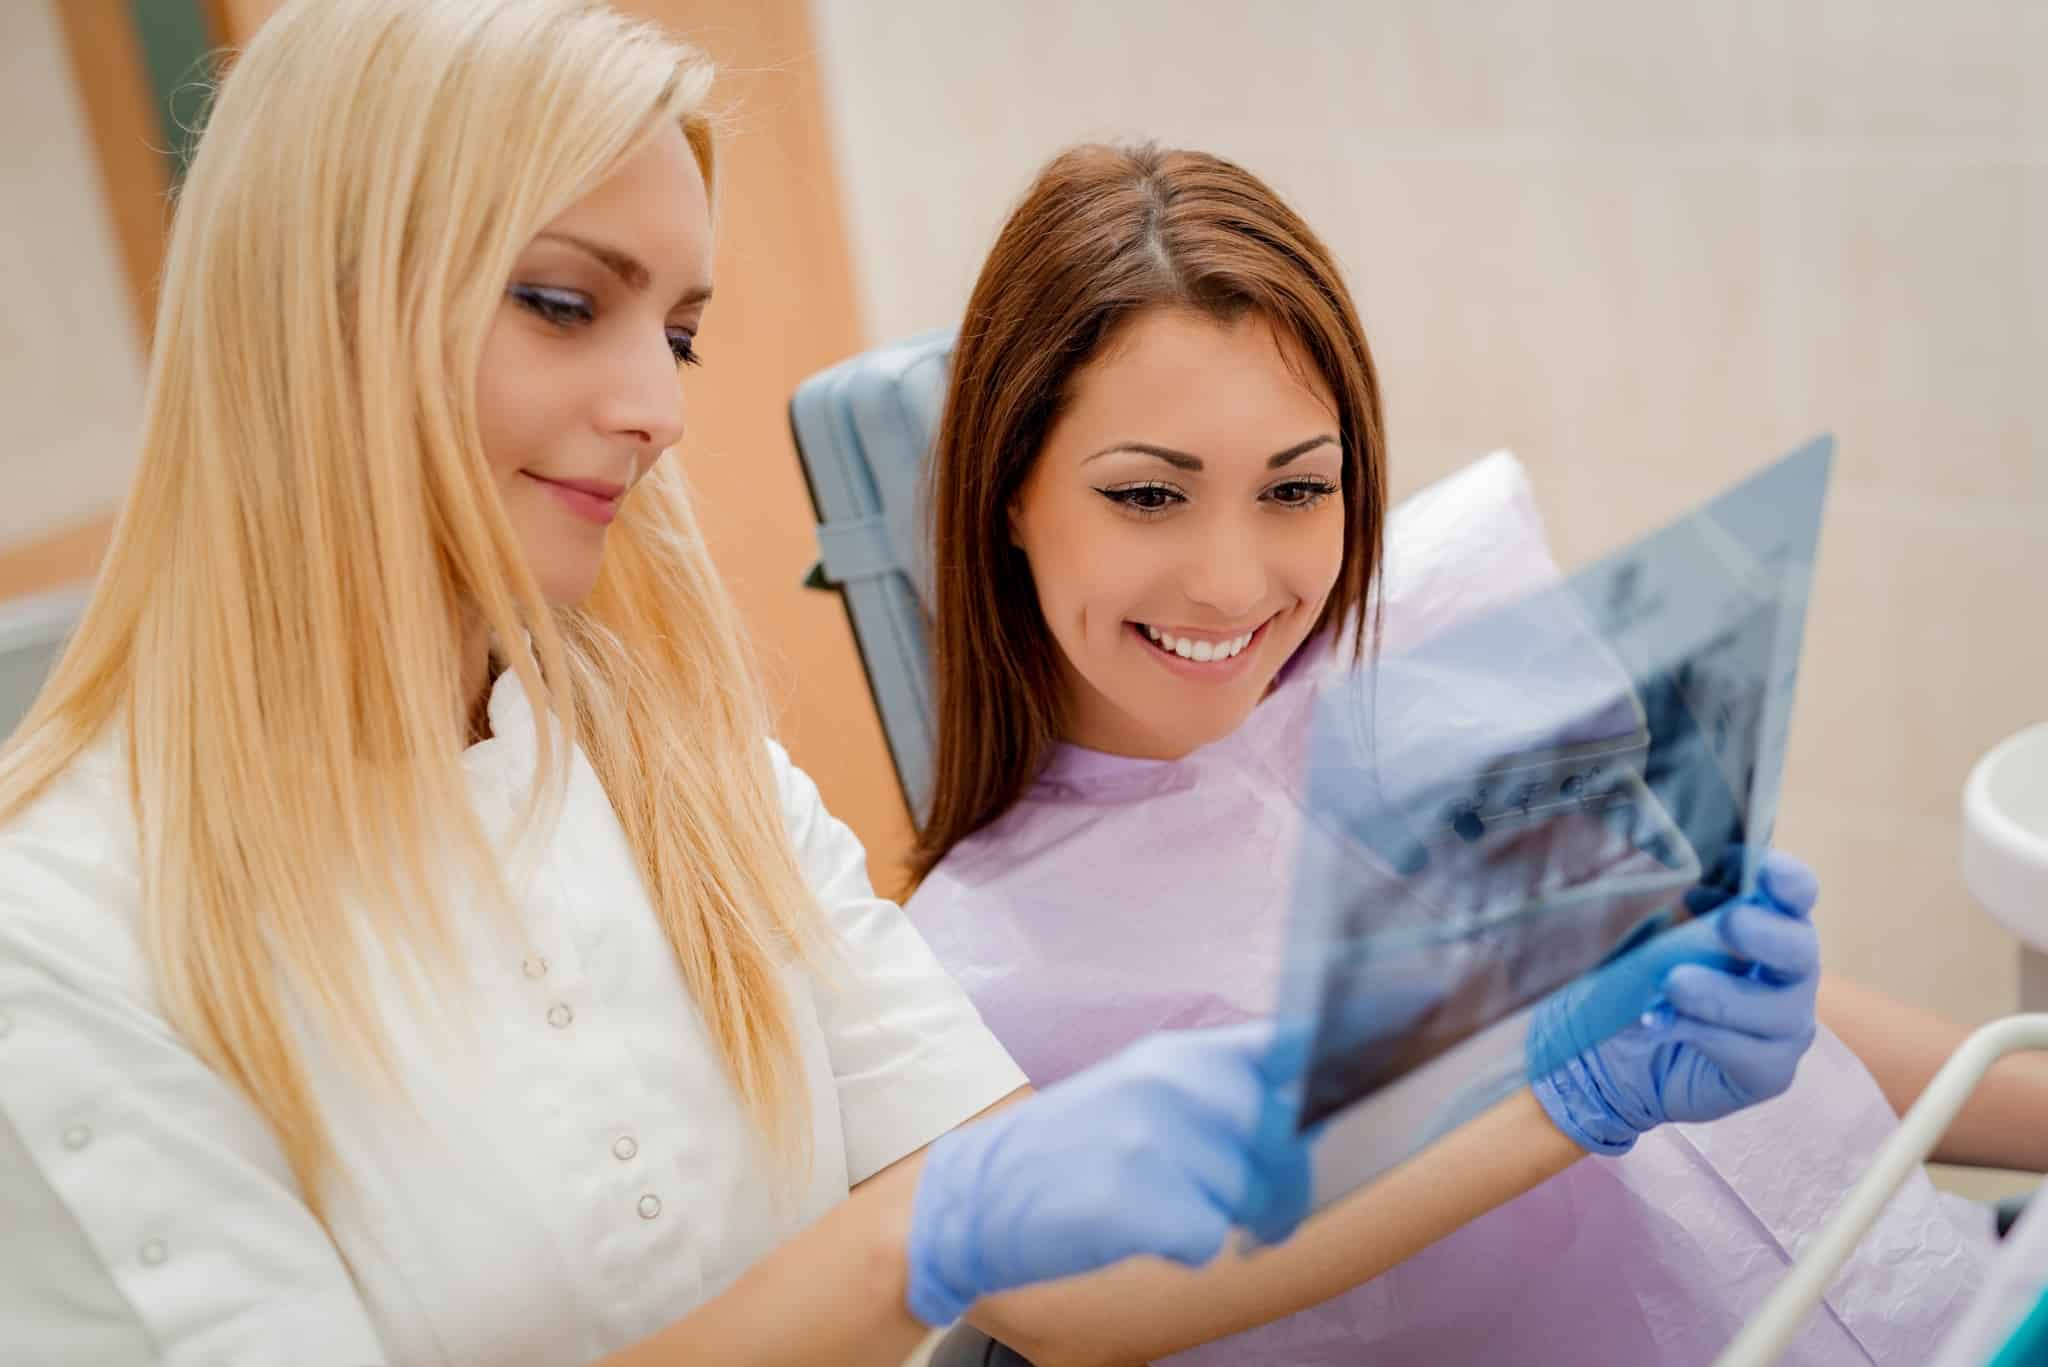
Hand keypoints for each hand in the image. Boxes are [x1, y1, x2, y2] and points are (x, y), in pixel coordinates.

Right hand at [903, 1022, 1311, 1326]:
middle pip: (1285, 1140)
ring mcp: (1154, 1142)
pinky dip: (1183, 1247)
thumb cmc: (1072, 1148)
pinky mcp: (1137, 1201)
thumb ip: (1220, 1090)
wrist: (977, 1194)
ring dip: (1223, 1217)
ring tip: (1168, 1209)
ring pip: (1248, 1196)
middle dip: (1283, 1186)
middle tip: (1262, 1215)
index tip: (1378, 1073)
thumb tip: (1309, 1111)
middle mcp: (1173, 1086)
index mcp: (1180, 1055)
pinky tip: (1141, 1229)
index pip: (1291, 1048)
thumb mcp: (1142, 1089)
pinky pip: (1206, 1238)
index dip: (1342, 1066)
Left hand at [1531, 850, 1820, 1152]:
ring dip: (1722, 994)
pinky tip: (1657, 1021)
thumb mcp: (1657, 934)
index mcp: (1769, 923)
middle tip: (1731, 923)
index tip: (1765, 868)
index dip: (1789, 880)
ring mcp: (1786, 1025)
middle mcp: (1789, 973)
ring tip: (1672, 983)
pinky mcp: (1769, 1072)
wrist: (1615, 1049)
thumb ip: (1684, 908)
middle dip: (1768, 934)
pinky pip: (1748, 1054)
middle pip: (1800, 951)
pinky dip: (1700, 1032)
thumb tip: (1687, 879)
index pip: (1796, 895)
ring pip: (1776, 1010)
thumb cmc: (1645, 977)